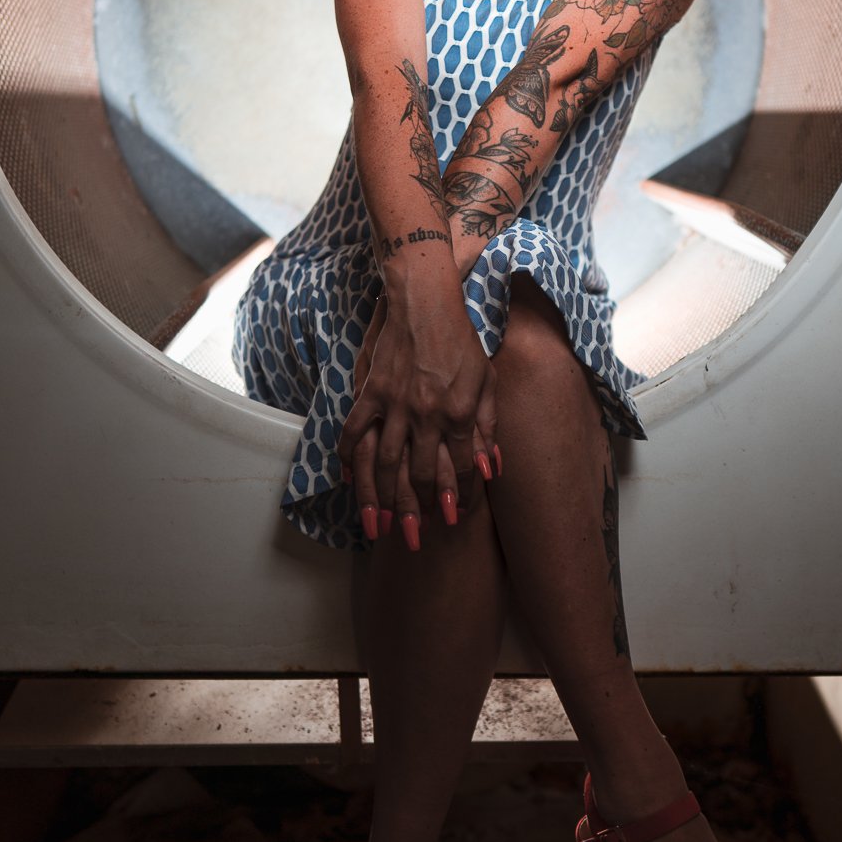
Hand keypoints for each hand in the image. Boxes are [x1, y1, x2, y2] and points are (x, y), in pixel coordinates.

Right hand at [340, 282, 497, 546]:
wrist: (424, 302)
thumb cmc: (461, 341)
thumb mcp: (486, 381)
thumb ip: (488, 426)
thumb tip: (492, 468)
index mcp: (457, 411)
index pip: (462, 465)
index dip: (462, 494)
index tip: (458, 518)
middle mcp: (425, 413)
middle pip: (421, 473)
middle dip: (419, 510)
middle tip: (415, 539)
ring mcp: (394, 403)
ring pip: (384, 462)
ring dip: (382, 499)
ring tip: (380, 528)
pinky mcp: (370, 392)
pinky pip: (353, 432)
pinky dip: (349, 460)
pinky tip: (349, 483)